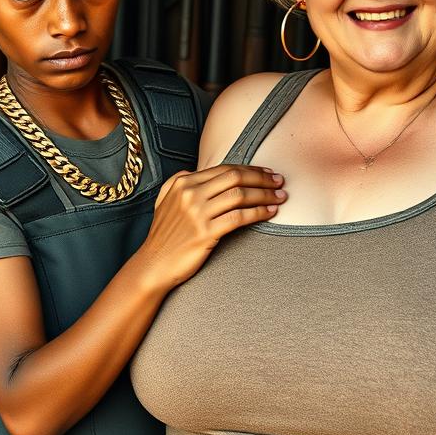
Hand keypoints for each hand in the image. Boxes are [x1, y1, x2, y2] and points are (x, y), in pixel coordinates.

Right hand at [136, 164, 285, 290]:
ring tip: (281, 198)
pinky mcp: (205, 232)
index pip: (225, 169)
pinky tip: (270, 213)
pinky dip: (258, 213)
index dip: (251, 169)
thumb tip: (201, 171)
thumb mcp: (166, 200)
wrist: (154, 265)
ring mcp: (197, 213)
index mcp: (183, 182)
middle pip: (236, 178)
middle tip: (280, 182)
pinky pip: (239, 217)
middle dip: (262, 178)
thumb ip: (182, 183)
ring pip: (240, 195)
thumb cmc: (165, 236)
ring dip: (265, 195)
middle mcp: (190, 193)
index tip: (268, 173)